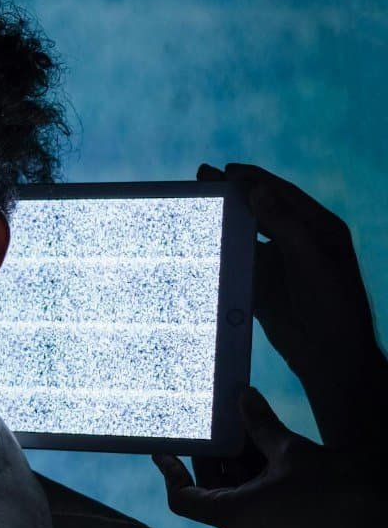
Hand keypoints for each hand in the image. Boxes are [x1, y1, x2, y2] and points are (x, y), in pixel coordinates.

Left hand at [153, 387, 385, 527]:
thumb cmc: (338, 492)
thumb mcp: (292, 451)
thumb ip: (261, 425)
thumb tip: (242, 397)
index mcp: (234, 516)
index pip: (182, 499)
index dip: (169, 472)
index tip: (162, 449)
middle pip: (209, 490)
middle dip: (210, 456)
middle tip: (211, 420)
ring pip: (235, 493)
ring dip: (236, 461)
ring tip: (240, 422)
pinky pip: (255, 500)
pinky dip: (254, 474)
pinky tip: (264, 442)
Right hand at [198, 162, 387, 447]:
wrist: (330, 356)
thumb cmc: (332, 305)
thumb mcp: (310, 260)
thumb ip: (283, 224)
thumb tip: (257, 190)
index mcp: (318, 228)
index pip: (280, 195)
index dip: (252, 181)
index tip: (223, 171)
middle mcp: (297, 241)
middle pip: (259, 210)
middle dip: (232, 195)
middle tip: (201, 178)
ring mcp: (278, 264)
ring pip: (245, 235)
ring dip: (221, 223)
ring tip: (194, 208)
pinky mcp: (262, 286)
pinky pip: (237, 263)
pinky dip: (219, 253)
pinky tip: (198, 245)